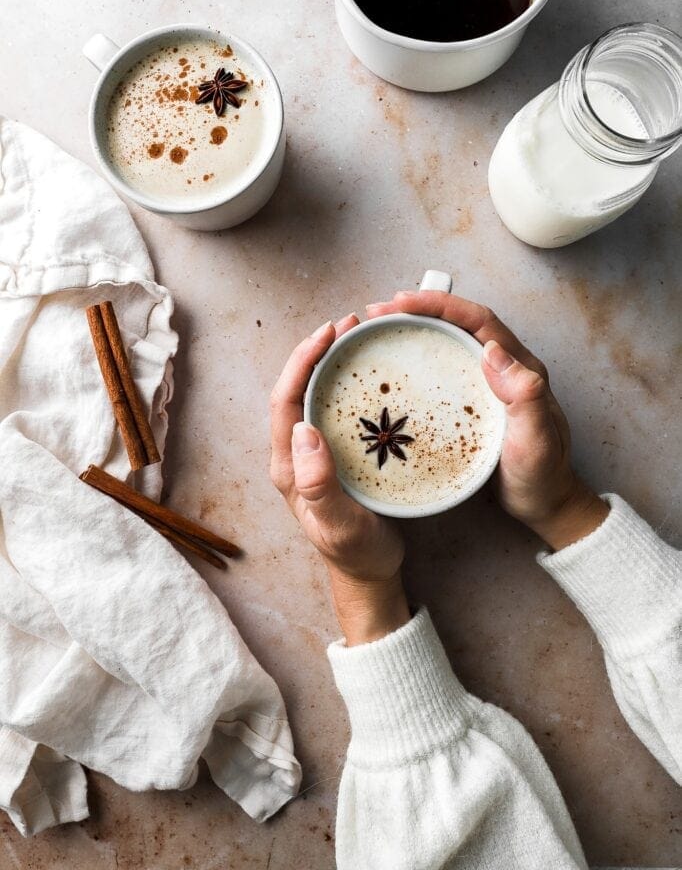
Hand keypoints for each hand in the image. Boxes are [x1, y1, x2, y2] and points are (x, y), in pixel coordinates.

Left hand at [270, 315, 409, 643]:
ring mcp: (316, 452)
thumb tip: (304, 431)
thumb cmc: (354, 552)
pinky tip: (372, 370)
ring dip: (333, 361)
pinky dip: (350, 381)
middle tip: (350, 323)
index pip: (285, 400)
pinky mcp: (338, 453)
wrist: (370, 572)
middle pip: (298, 388)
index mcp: (288, 464)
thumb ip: (319, 484)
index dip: (302, 362)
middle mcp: (297, 452)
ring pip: (317, 394)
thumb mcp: (337, 525)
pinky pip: (338, 407)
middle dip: (318, 350)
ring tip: (359, 335)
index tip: (328, 333)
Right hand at [366, 291, 608, 549]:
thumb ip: (525, 396)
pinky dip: (416, 357)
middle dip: (420, 309)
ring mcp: (486, 384)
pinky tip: (392, 365)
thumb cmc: (542, 474)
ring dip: (414, 329)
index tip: (403, 303)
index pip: (479, 321)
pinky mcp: (471, 401)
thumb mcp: (537, 440)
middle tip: (378, 311)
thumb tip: (492, 351)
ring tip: (378, 328)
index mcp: (521, 367)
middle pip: (459, 324)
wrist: (545, 504)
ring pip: (449, 342)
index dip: (442, 306)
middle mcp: (504, 368)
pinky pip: (442, 368)